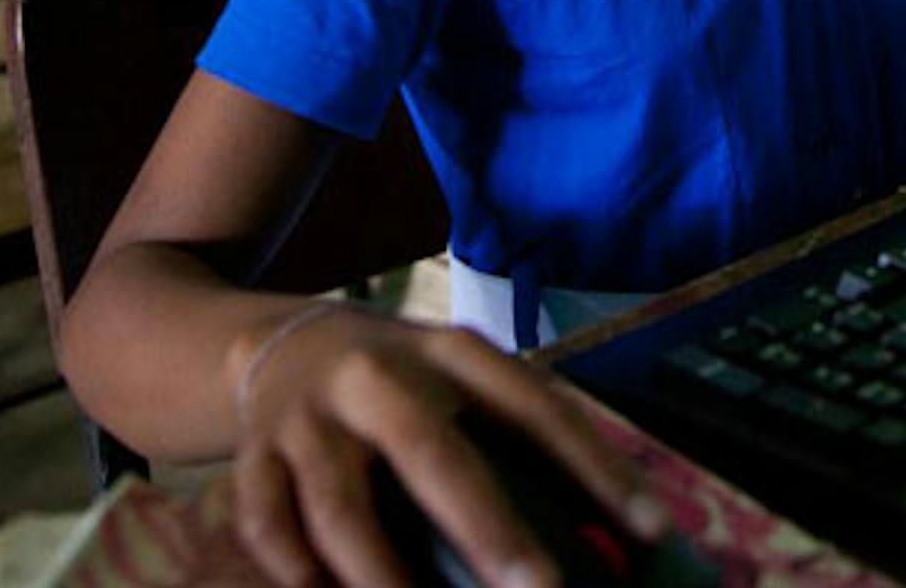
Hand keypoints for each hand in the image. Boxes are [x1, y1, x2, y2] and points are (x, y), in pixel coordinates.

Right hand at [234, 308, 663, 587]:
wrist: (279, 341)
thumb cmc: (399, 382)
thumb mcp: (457, 380)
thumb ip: (520, 439)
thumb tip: (616, 533)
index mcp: (447, 353)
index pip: (532, 404)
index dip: (592, 465)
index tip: (650, 529)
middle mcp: (376, 378)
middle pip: (431, 453)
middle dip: (487, 529)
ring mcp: (308, 419)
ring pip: (340, 507)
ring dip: (382, 575)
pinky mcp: (255, 457)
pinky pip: (268, 525)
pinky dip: (296, 572)